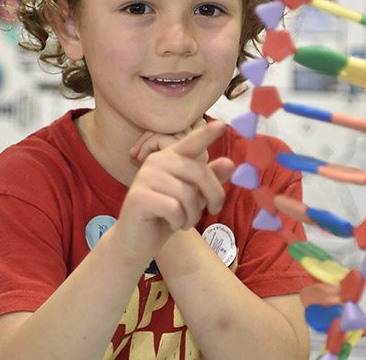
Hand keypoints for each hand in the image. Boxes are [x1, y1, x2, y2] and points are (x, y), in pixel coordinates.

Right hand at [111, 120, 234, 263]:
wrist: (136, 241)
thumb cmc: (166, 216)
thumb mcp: (193, 198)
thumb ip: (209, 180)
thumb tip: (229, 163)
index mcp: (171, 157)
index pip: (191, 142)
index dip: (207, 134)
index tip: (223, 123)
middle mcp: (157, 161)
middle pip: (199, 172)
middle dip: (213, 196)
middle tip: (212, 211)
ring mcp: (145, 177)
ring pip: (188, 194)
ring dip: (192, 215)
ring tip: (183, 221)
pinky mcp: (139, 196)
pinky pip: (174, 208)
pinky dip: (178, 222)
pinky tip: (170, 224)